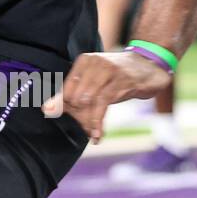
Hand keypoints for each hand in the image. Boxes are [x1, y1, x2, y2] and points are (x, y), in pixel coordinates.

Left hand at [42, 51, 171, 142]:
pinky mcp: (122, 81)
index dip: (67, 108)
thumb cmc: (118, 77)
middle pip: (76, 97)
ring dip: (89, 122)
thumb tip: (46, 110)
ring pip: (89, 101)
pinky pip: (103, 104)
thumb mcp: (95, 83)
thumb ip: (71, 95)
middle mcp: (94, 63)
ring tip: (91, 135)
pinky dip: (98, 122)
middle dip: (80, 116)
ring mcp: (108, 71)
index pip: (67, 89)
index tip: (73, 121)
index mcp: (84, 62)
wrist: (150, 66)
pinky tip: (97, 134)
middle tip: (86, 130)